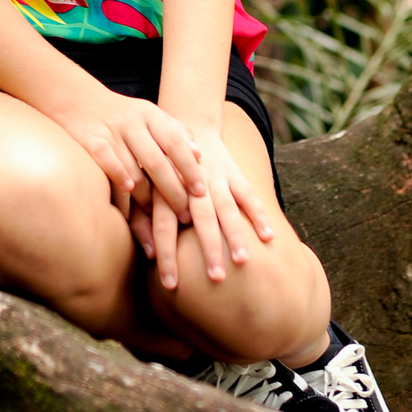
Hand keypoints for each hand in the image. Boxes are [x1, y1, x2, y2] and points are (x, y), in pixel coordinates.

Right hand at [50, 86, 204, 219]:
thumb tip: (199, 155)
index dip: (190, 169)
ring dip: (147, 196)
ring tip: (158, 216)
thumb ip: (176, 133)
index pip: (176, 143)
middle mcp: (132, 121)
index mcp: (151, 114)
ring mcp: (110, 130)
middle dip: (173, 191)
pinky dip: (118, 175)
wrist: (78, 99)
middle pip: (157, 161)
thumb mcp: (151, 116)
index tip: (201, 192)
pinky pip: (106, 161)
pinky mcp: (89, 139)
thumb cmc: (123, 115)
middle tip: (184, 214)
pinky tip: (129, 191)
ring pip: (133, 169)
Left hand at [128, 126, 273, 291]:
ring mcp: (215, 177)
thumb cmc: (161, 171)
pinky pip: (249, 195)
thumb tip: (147, 255)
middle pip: (200, 219)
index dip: (167, 255)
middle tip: (215, 279)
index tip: (170, 285)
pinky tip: (268, 237)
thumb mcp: (146, 187)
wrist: (187, 126)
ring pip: (227, 207)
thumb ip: (143, 218)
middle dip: (208, 249)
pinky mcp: (234, 173)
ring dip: (235, 234)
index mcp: (165, 189)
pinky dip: (259, 214)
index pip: (163, 226)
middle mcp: (191, 183)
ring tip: (242, 261)